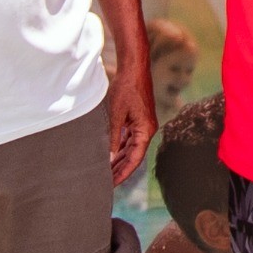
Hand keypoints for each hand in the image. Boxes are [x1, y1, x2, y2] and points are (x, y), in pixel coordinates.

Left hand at [107, 61, 156, 184]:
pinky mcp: (138, 120)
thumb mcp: (116, 114)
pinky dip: (120, 148)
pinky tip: (111, 156)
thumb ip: (113, 136)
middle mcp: (147, 130)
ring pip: (131, 148)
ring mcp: (143, 125)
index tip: (112, 184)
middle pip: (133, 156)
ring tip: (106, 172)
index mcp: (145, 131)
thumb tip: (109, 157)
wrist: (134, 68)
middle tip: (106, 183)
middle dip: (120, 169)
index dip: (123, 173)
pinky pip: (129, 139)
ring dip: (119, 160)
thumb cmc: (126, 88)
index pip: (135, 159)